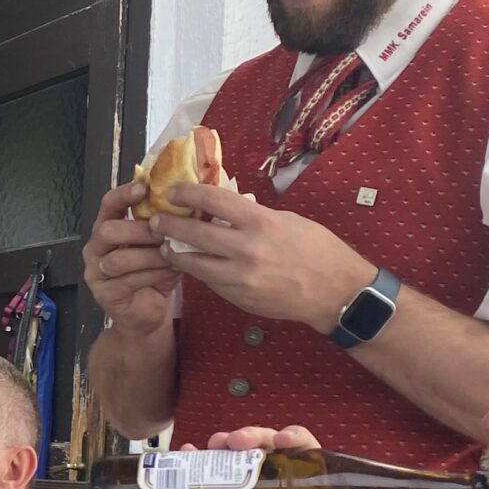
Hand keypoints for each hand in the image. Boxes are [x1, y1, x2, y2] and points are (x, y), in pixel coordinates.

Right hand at [80, 179, 180, 334]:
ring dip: (149, 255)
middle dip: (137, 229)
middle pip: (107, 231)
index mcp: (107, 229)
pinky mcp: (106, 294)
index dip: (123, 194)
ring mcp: (96, 273)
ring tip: (171, 254)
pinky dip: (153, 275)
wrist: (147, 316)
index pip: (108, 205)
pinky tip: (170, 272)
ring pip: (118, 259)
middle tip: (163, 231)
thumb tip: (195, 202)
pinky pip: (128, 281)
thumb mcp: (162, 246)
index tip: (144, 188)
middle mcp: (96, 249)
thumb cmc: (155, 275)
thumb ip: (168, 226)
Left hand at [161, 183, 373, 331]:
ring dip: (175, 254)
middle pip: (194, 234)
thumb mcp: (287, 221)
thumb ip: (253, 216)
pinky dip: (199, 272)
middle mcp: (246, 248)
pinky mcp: (238, 297)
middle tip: (155, 221)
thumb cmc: (316, 250)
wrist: (334, 292)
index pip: (214, 200)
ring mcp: (240, 276)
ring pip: (194, 263)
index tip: (173, 191)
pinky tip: (193, 265)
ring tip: (165, 247)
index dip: (188, 193)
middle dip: (169, 226)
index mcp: (261, 222)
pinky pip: (210, 282)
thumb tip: (224, 208)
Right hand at [195, 427, 334, 488]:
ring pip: (234, 462)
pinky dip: (191, 469)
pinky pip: (204, 487)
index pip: (306, 457)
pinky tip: (184, 458)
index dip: (295, 441)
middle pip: (266, 450)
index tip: (282, 440)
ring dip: (220, 448)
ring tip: (209, 447)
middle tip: (234, 443)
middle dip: (251, 438)